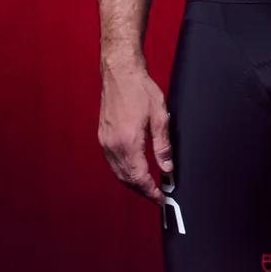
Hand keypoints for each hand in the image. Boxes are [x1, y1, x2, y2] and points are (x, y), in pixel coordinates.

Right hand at [98, 61, 172, 203]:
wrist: (120, 73)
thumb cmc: (140, 90)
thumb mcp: (160, 117)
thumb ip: (163, 145)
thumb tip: (167, 167)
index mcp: (128, 142)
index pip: (139, 177)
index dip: (150, 191)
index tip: (160, 198)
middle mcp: (113, 145)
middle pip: (126, 179)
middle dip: (142, 190)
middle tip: (156, 196)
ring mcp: (105, 142)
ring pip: (118, 172)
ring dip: (132, 183)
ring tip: (148, 187)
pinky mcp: (103, 137)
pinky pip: (112, 162)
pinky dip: (124, 172)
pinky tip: (134, 171)